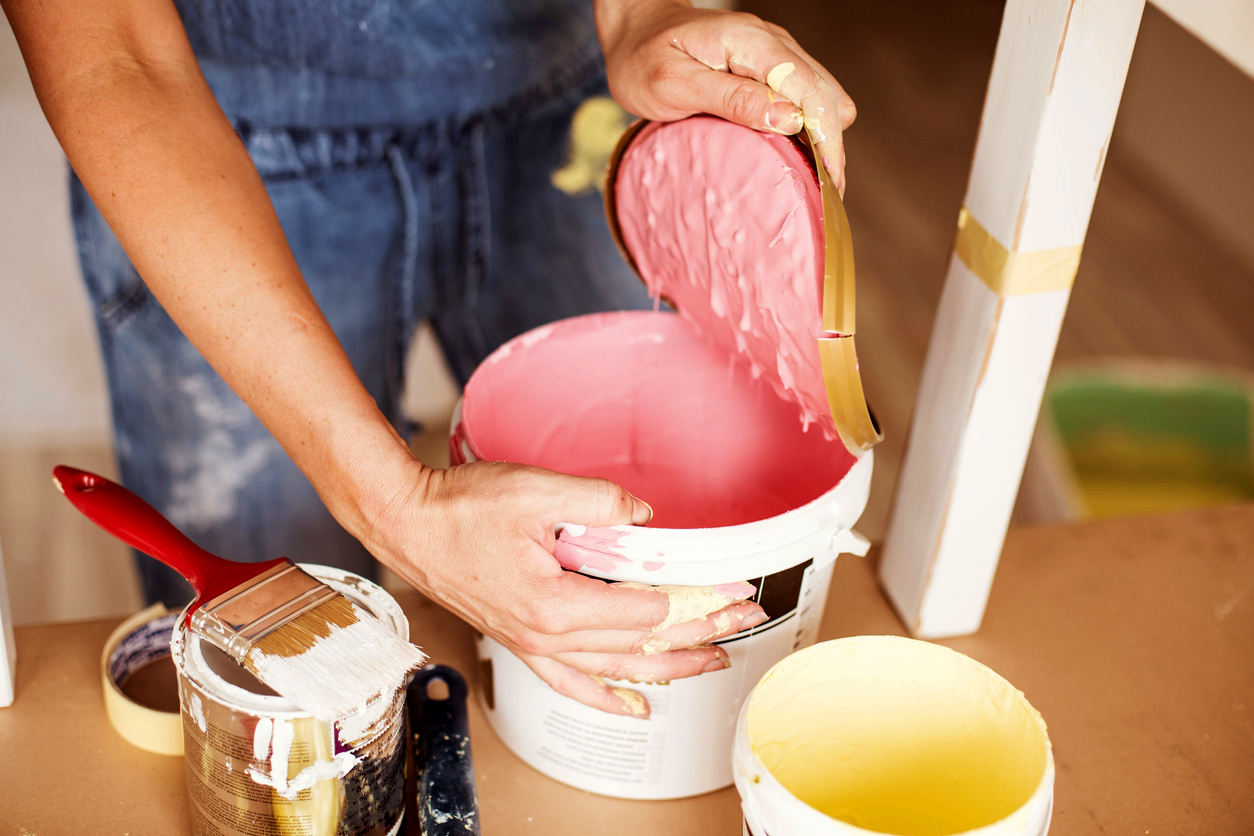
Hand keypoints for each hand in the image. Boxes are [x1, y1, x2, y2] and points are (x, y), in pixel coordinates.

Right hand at [366, 458, 767, 716]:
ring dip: (667, 669)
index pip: (648, 613)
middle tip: (744, 624)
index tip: (734, 592)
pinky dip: (606, 696)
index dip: (698, 602)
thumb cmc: (459, 508)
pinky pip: (571, 683)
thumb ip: (599, 501)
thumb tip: (644, 517)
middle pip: (641, 647)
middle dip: (700, 636)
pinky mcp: (521, 641)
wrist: (406, 523)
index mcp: (555, 604)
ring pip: (614, 670)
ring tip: (711, 663)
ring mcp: (532, 644)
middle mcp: (546, 636)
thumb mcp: (536, 489)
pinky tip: (633, 705)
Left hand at [596, 0, 856, 193]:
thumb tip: (790, 119)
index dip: (827, 139)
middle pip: (826, 96)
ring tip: (816, 184)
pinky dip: (808, 129)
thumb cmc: (644, 59)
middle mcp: (773, 43)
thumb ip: (732, 98)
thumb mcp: (675, 84)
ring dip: (823, 140)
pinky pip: (805, 98)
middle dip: (832, 146)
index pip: (809, 90)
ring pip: (822, 97)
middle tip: (825, 196)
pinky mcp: (771, 68)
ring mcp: (776, 54)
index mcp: (751, 42)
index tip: (829, 183)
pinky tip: (799, 158)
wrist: (636, 31)